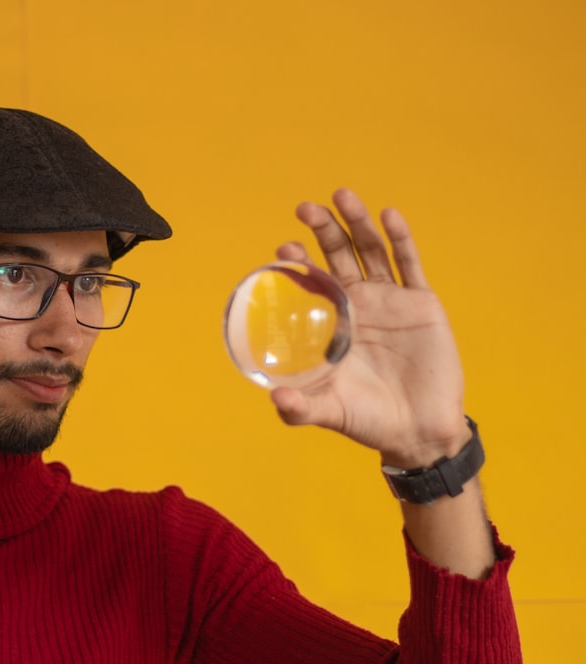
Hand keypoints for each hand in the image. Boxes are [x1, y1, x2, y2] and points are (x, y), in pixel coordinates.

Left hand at [271, 188, 470, 468]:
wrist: (419, 431)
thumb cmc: (368, 420)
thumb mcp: (328, 411)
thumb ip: (299, 409)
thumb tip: (276, 400)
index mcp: (334, 321)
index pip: (312, 281)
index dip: (299, 262)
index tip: (283, 249)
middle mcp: (359, 303)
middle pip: (339, 255)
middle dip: (323, 230)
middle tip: (306, 209)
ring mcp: (391, 300)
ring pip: (372, 250)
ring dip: (358, 222)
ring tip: (342, 196)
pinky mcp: (422, 303)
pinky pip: (411, 265)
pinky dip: (401, 238)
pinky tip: (389, 215)